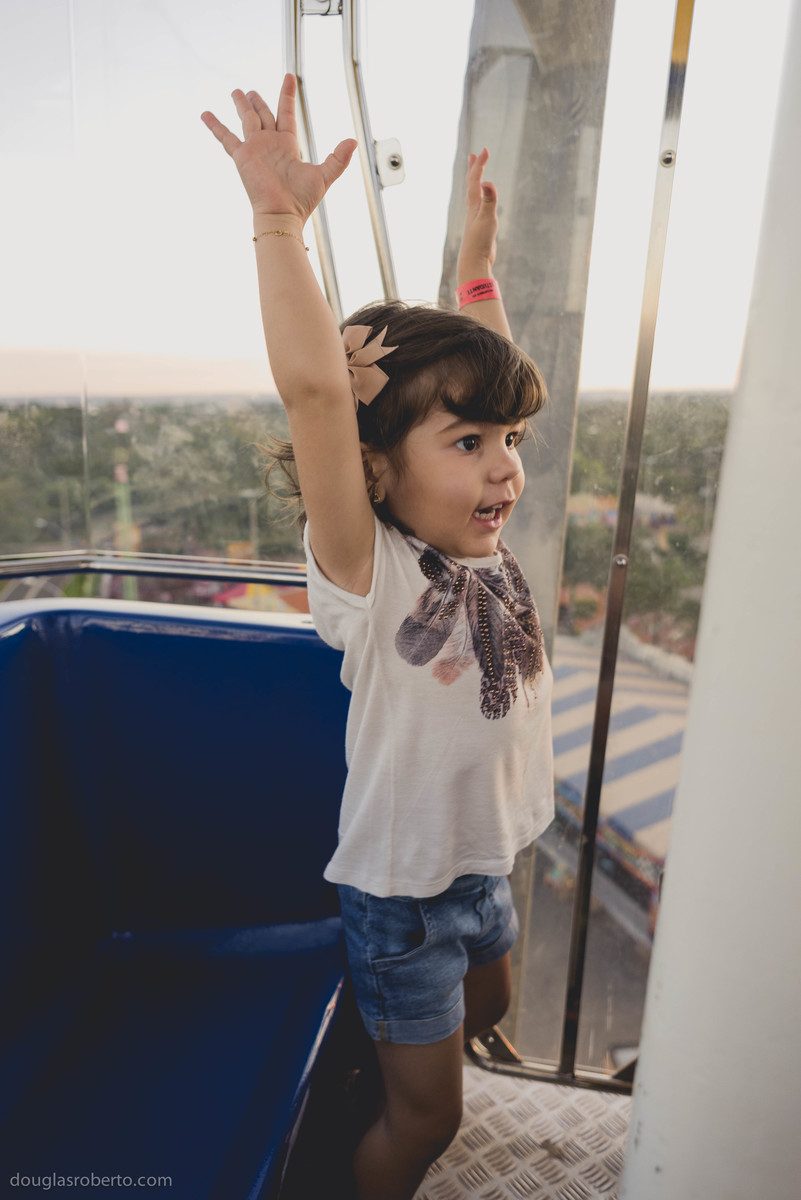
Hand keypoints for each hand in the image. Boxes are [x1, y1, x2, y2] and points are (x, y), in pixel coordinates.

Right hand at [201, 74, 356, 225]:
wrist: (283, 214)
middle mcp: (270, 144)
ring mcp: (255, 149)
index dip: (287, 95)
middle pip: (263, 115)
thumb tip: (353, 141)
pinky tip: (205, 114)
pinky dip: (215, 126)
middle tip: (251, 91)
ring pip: (246, 119)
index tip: (289, 77)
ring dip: (241, 105)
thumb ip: (338, 158)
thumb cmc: (302, 200)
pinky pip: (226, 138)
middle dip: (258, 102)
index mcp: (288, 145)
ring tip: (236, 92)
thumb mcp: (325, 175)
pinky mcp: (242, 156)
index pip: (286, 113)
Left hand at [458, 148, 499, 278]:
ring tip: (478, 176)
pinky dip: (482, 199)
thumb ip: (488, 199)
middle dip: (473, 169)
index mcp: (473, 205)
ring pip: (475, 196)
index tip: (485, 150)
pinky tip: (484, 202)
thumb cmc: (480, 241)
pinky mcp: (480, 226)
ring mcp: (476, 218)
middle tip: (473, 155)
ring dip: (476, 183)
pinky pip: (480, 207)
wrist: (474, 262)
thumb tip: (487, 182)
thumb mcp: (487, 218)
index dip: (480, 164)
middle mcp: (473, 209)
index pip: (476, 180)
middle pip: (471, 185)